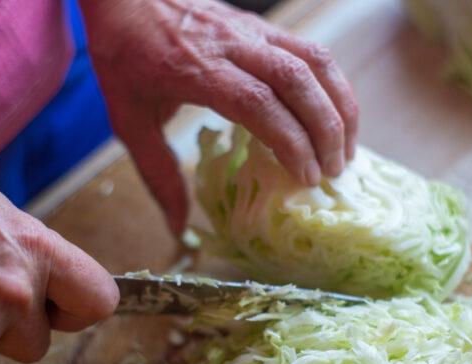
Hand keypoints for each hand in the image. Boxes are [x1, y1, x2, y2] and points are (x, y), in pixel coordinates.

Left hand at [80, 0, 358, 233]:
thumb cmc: (124, 55)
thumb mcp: (129, 120)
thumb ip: (157, 175)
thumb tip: (176, 228)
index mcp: (199, 70)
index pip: (259, 103)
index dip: (290, 141)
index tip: (305, 177)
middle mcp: (232, 45)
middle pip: (298, 81)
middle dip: (326, 130)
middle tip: (334, 172)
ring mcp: (252, 30)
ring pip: (314, 61)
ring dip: (340, 106)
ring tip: (347, 148)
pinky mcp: (262, 25)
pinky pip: (311, 50)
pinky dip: (332, 85)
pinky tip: (335, 115)